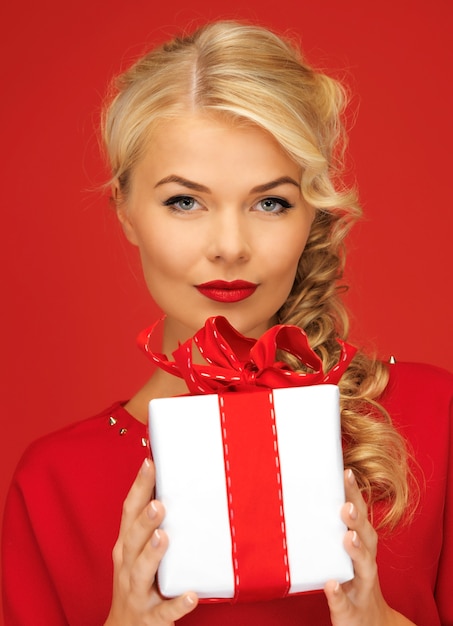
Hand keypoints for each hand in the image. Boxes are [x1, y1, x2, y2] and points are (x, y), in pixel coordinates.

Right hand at [105, 458, 197, 625]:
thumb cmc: (137, 582)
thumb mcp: (137, 552)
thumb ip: (150, 524)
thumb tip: (170, 485)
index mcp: (126, 547)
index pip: (129, 513)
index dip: (138, 488)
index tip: (150, 463)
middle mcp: (128, 566)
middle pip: (132, 540)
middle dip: (144, 521)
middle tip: (158, 503)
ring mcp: (137, 593)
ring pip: (142, 572)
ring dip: (152, 554)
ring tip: (164, 537)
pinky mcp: (151, 617)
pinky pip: (164, 611)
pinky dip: (177, 603)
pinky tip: (190, 595)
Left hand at [324, 469, 415, 625]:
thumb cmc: (351, 582)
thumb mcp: (344, 554)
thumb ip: (330, 529)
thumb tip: (302, 497)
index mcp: (362, 546)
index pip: (359, 515)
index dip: (354, 495)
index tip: (346, 472)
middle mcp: (365, 563)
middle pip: (367, 536)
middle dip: (358, 519)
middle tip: (345, 505)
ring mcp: (360, 587)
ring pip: (364, 567)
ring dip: (357, 551)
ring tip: (348, 537)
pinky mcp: (351, 610)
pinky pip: (344, 602)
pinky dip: (338, 594)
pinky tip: (331, 584)